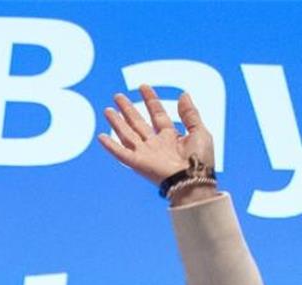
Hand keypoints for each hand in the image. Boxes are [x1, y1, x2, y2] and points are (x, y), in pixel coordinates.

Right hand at [98, 85, 215, 185]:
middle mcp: (156, 145)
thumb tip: (183, 94)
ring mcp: (146, 154)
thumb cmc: (200, 160)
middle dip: (128, 109)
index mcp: (171, 137)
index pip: (157, 114)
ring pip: (127, 135)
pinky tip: (101, 137)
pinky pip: (121, 154)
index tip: (142, 87)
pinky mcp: (138, 164)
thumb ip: (190, 113)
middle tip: (118, 96)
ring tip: (107, 110)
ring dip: (117, 122)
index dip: (150, 100)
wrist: (193, 181)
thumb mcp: (199, 131)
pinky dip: (111, 146)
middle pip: (138, 123)